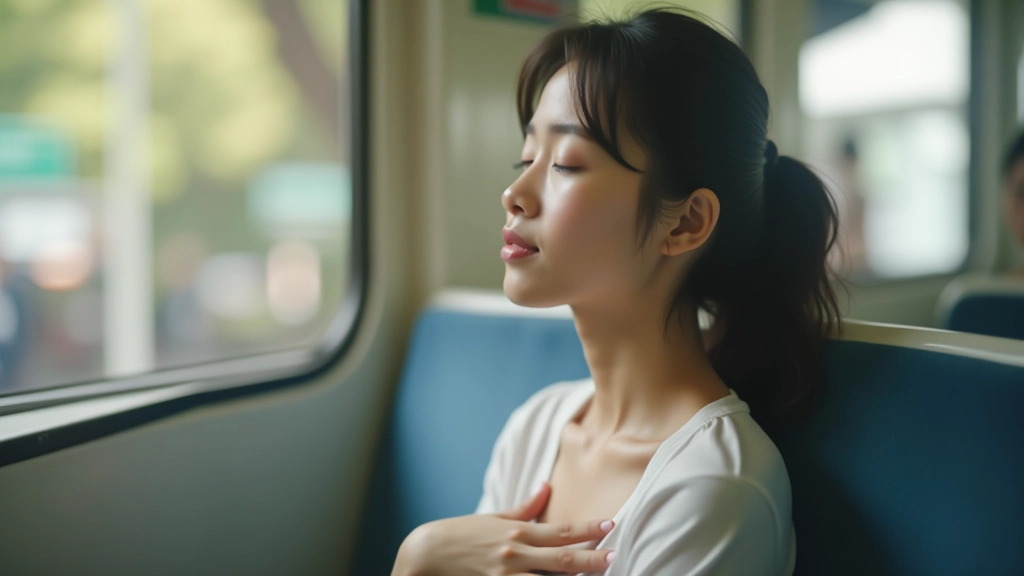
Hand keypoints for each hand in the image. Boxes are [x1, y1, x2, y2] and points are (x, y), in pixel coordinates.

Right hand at [392, 482, 615, 575]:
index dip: (588, 529)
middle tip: (614, 556)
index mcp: (516, 532)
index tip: (610, 525)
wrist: (422, 557)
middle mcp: (514, 554)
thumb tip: (547, 487)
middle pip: (561, 557)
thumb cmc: (458, 535)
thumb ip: (525, 508)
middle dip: (591, 559)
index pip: (560, 530)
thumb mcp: (492, 518)